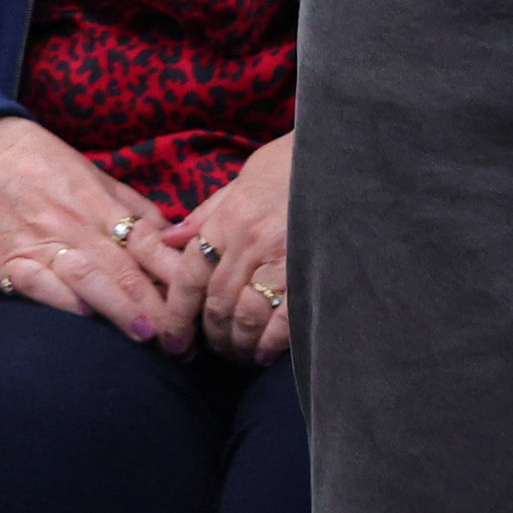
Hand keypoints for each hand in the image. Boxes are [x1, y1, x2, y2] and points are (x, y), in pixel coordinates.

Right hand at [0, 117, 184, 347]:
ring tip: (144, 335)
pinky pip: (37, 283)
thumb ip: (130, 208)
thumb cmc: (39, 164)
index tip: (198, 306)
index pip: (149, 244)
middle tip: (182, 343)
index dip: (176, 277)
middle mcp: (76, 226)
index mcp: (101, 206)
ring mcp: (41, 244)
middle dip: (157, 308)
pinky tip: (81, 315)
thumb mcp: (92, 174)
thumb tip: (171, 237)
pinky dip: (60, 299)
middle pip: (125, 268)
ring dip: (118, 307)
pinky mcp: (7, 262)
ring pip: (88, 277)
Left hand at [159, 136, 297, 363]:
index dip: (177, 312)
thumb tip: (170, 238)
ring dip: (237, 343)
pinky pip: (284, 322)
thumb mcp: (244, 178)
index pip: (190, 274)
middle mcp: (249, 243)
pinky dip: (269, 344)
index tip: (173, 338)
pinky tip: (263, 355)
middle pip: (217, 302)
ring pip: (246, 317)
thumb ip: (208, 212)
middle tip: (211, 349)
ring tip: (237, 354)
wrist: (342, 157)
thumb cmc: (293, 164)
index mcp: (230, 218)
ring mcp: (282, 261)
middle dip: (211, 333)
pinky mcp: (312, 275)